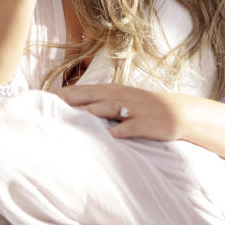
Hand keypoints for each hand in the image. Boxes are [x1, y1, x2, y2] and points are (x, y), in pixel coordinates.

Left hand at [54, 83, 188, 141]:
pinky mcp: (146, 123)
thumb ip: (102, 102)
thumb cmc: (145, 107)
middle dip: (71, 99)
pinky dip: (122, 130)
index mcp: (113, 90)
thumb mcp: (123, 99)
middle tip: (50, 105)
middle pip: (92, 96)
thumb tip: (77, 106)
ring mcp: (133, 109)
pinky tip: (112, 135)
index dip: (65, 92)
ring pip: (108, 108)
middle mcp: (120, 96)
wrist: (179, 112)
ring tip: (73, 118)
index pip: (84, 89)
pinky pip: (132, 126)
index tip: (45, 96)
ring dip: (91, 112)